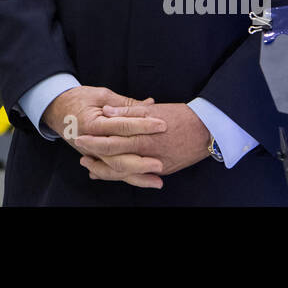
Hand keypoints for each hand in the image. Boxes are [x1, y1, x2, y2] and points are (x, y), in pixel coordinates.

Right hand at [43, 86, 166, 186]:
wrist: (56, 109)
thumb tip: (150, 105)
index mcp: (92, 124)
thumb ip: (125, 103)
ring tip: (157, 181)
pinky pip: (111, 172)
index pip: (122, 127)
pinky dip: (127, 178)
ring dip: (137, 176)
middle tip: (161, 163)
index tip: (162, 125)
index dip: (143, 125)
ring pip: (115, 170)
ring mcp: (91, 154)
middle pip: (118, 157)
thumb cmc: (79, 98)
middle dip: (141, 161)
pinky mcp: (94, 158)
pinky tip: (143, 181)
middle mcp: (90, 143)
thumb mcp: (101, 94)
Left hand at [77, 100, 211, 186]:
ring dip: (106, 171)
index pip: (112, 141)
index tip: (80, 138)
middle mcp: (147, 153)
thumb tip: (107, 112)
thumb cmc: (180, 116)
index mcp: (143, 135)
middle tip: (81, 154)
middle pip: (114, 160)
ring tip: (91, 168)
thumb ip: (128, 112)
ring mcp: (155, 165)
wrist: (207, 130)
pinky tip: (112, 174)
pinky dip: (123, 176)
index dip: (94, 141)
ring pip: (124, 173)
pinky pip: (138, 176)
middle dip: (96, 158)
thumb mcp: (153, 110)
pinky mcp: (162, 170)